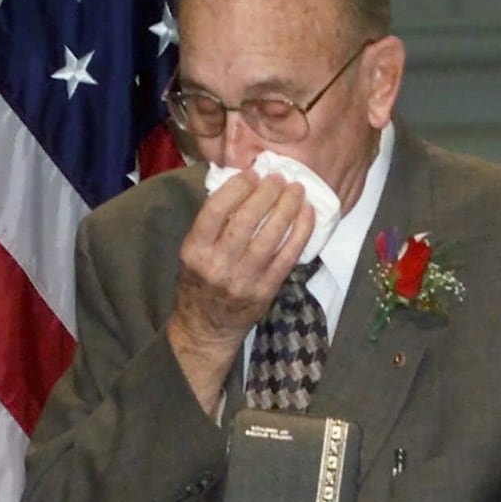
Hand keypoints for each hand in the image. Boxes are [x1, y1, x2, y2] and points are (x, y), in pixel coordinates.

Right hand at [167, 171, 313, 407]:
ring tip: (296, 190)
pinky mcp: (265, 292)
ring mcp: (243, 280)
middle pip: (245, 221)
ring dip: (286, 209)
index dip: (237, 188)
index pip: (215, 211)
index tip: (252, 173)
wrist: (207, 327)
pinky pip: (287, 258)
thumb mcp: (193, 252)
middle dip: (266, 194)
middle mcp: (217, 265)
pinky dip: (300, 234)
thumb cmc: (200, 282)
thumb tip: (242, 186)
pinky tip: (307, 215)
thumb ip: (212, 224)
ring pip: (269, 238)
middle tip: (279, 178)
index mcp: (194, 251)